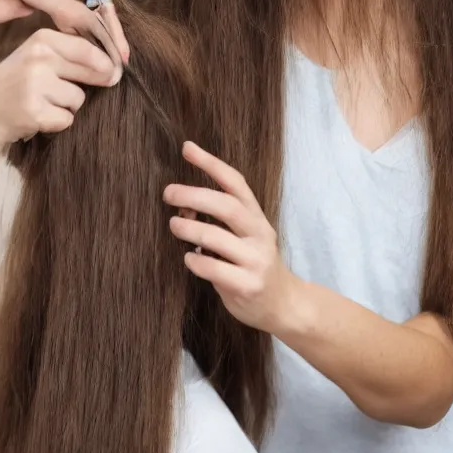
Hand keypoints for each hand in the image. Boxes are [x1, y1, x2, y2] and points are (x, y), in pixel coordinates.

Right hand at [0, 29, 119, 178]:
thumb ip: (72, 58)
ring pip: (79, 98)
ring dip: (66, 106)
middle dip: (90, 85)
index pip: (90, 48)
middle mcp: (38, 57)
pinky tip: (36, 117)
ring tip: (40, 103)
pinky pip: (67, 119)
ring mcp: (35, 84)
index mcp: (41, 39)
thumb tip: (117, 70)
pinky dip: (56, 123)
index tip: (114, 73)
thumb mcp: (38, 60)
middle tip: (63, 91)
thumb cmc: (14, 87)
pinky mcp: (34, 112)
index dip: (108, 63)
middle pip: (92, 71)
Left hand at [164, 141, 299, 334]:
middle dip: (194, 196)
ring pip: (216, 238)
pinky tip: (188, 258)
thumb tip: (182, 207)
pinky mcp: (248, 285)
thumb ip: (221, 222)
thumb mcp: (245, 237)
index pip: (235, 183)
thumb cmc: (254, 265)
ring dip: (189, 229)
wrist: (284, 304)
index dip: (211, 164)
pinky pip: (214, 269)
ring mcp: (256, 260)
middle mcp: (260, 234)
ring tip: (174, 224)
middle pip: (226, 206)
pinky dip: (195, 261)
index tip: (187, 148)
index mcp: (257, 218)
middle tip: (169, 193)